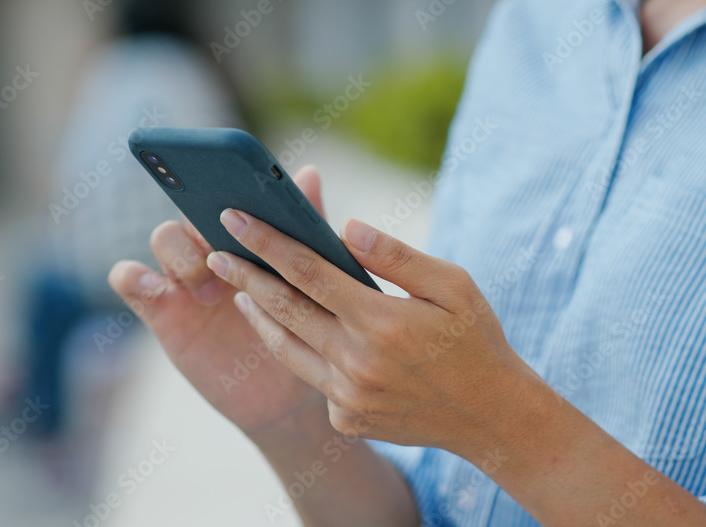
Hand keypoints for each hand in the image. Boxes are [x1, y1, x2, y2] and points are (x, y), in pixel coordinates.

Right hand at [107, 166, 328, 442]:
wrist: (288, 392)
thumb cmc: (301, 328)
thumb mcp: (308, 282)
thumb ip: (305, 230)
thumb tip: (309, 173)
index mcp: (249, 234)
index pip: (227, 192)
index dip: (225, 184)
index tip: (240, 199)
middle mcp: (212, 247)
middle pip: (192, 208)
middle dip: (206, 219)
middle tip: (229, 247)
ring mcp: (183, 277)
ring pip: (163, 237)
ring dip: (183, 253)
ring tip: (209, 288)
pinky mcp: (161, 310)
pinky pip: (127, 278)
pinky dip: (133, 275)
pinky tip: (159, 290)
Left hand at [205, 209, 527, 451]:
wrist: (490, 416)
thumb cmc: (474, 340)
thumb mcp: (452, 285)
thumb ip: (396, 256)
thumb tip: (346, 226)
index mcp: (380, 320)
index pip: (308, 270)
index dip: (267, 242)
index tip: (234, 218)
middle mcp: (356, 360)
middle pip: (285, 308)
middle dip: (244, 275)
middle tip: (215, 251)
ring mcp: (348, 394)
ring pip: (287, 346)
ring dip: (258, 316)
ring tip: (238, 291)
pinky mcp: (347, 418)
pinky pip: (313, 378)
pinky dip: (299, 351)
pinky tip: (292, 333)